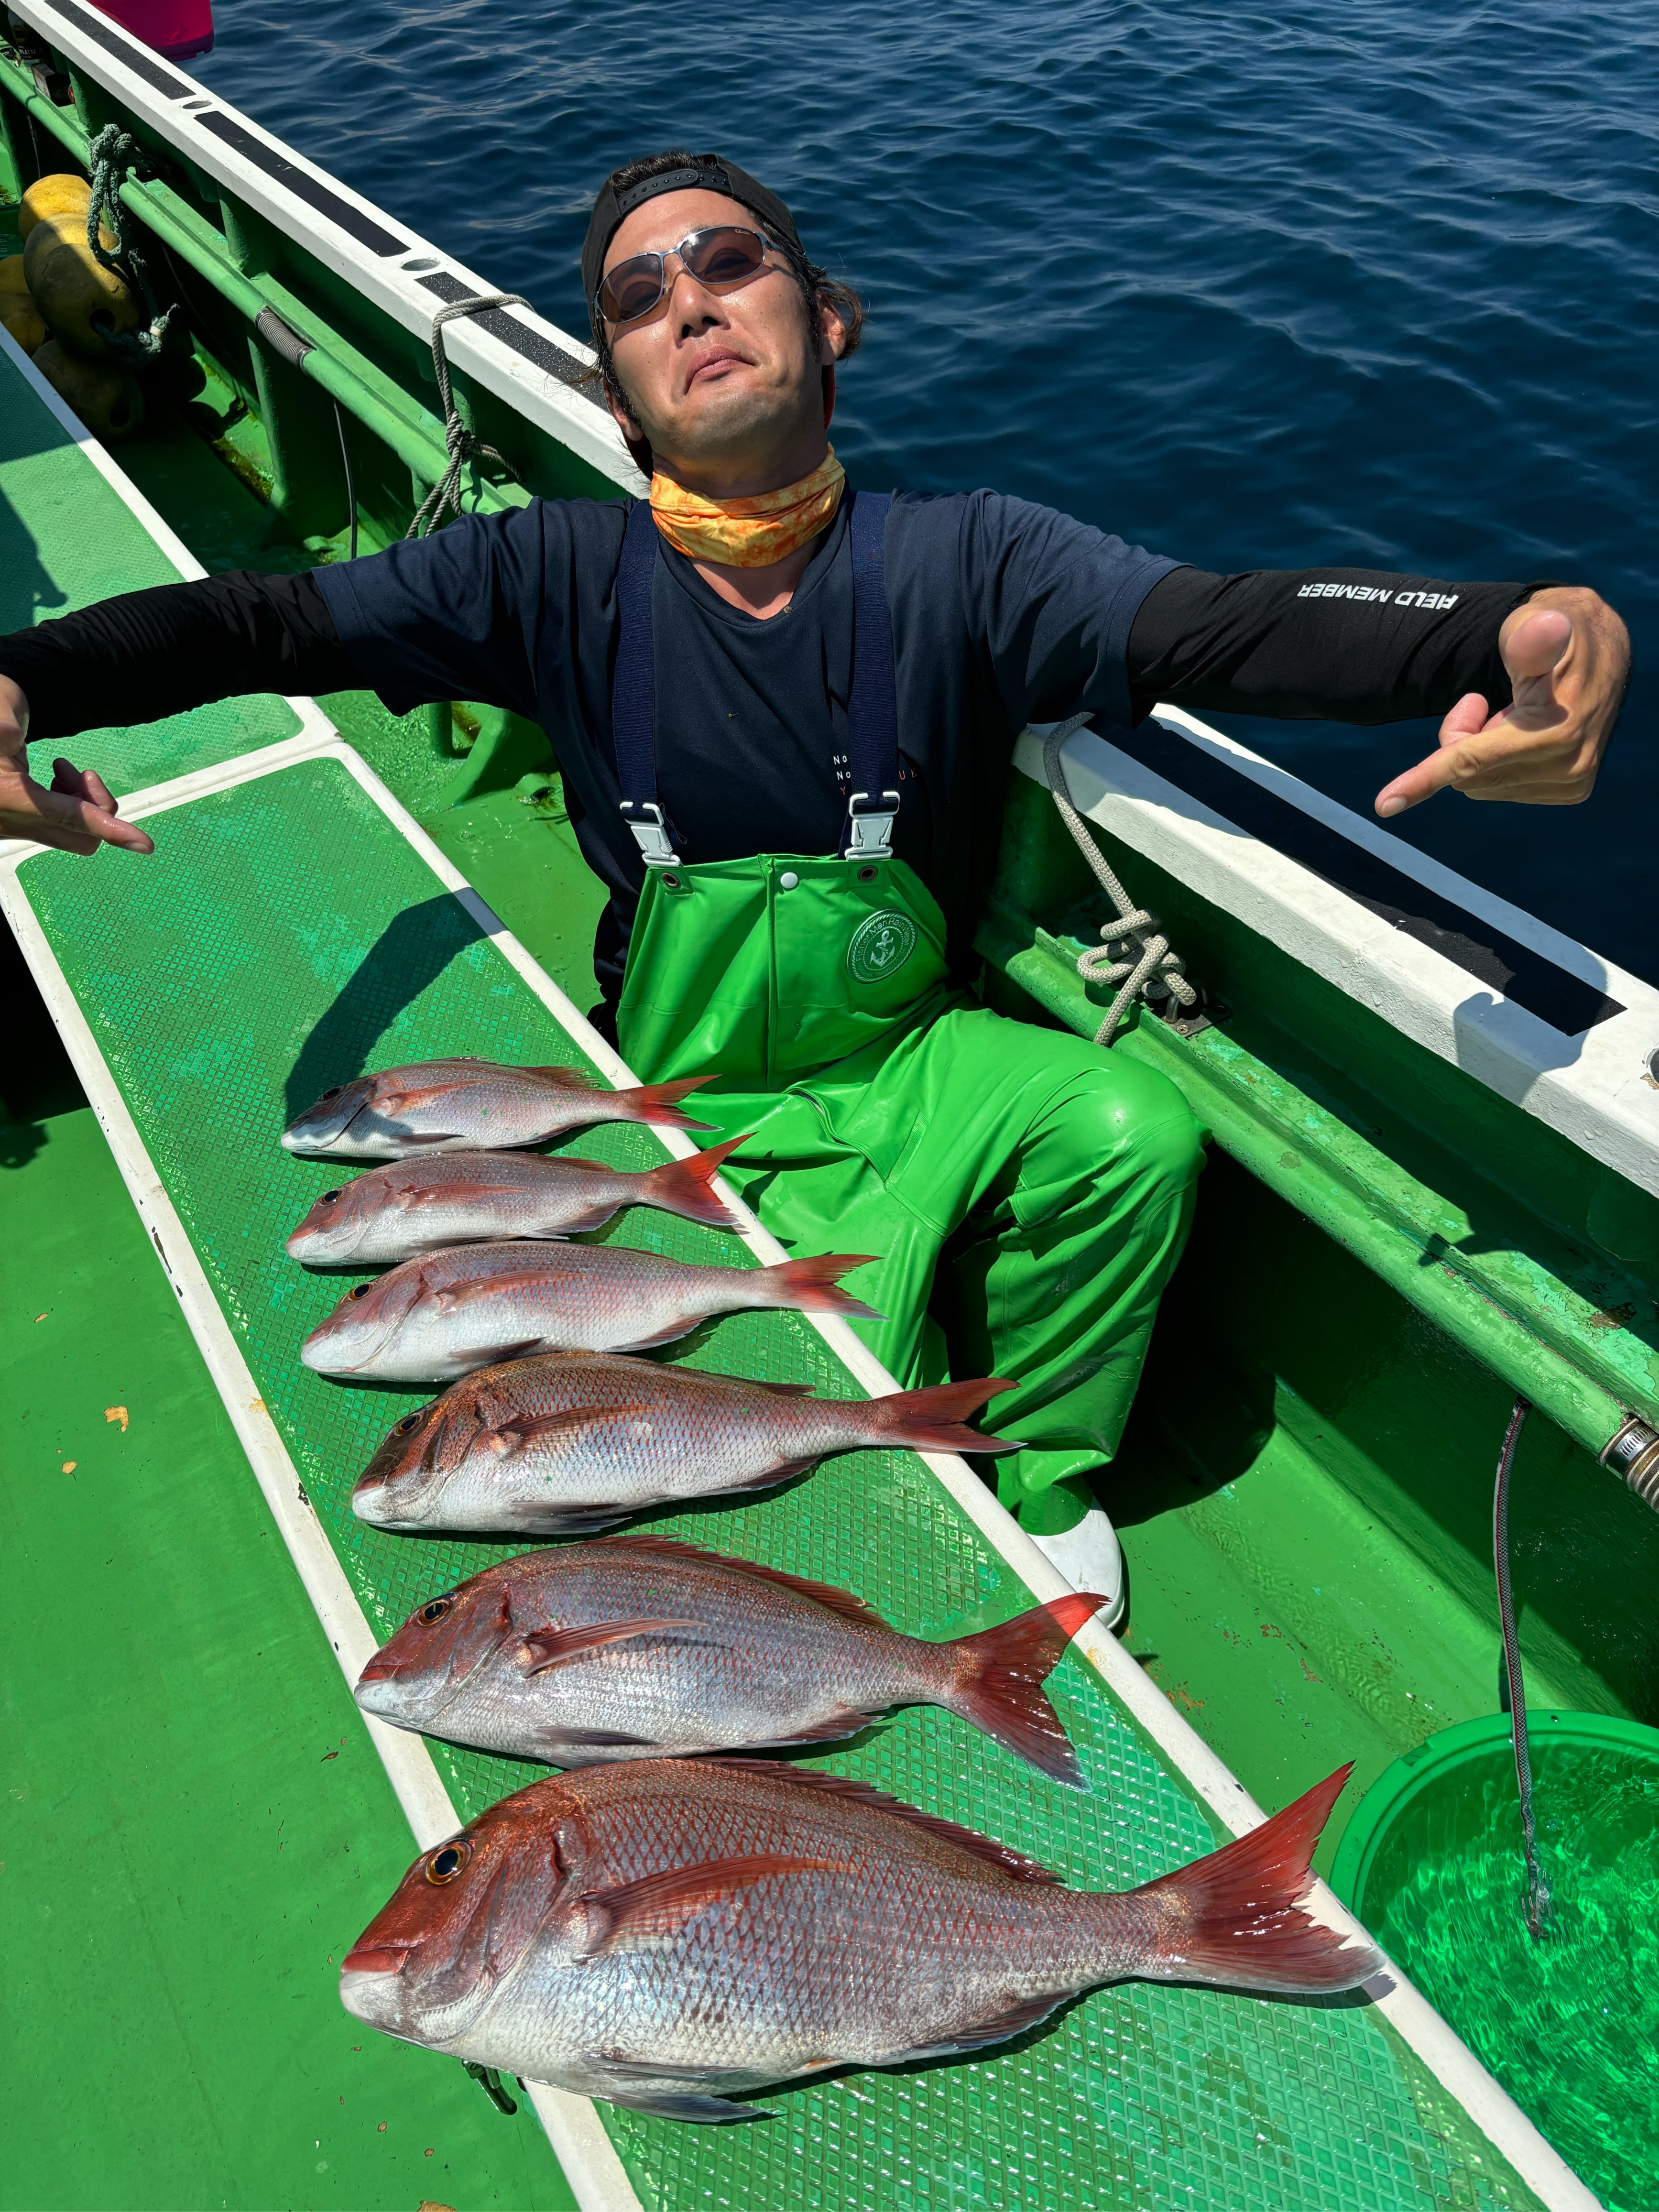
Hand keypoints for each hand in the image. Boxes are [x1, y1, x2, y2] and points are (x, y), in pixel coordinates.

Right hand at [0, 674, 153, 854]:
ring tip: (62, 769)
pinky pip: (60, 827)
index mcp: (8, 797)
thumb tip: (10, 735)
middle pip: (79, 837)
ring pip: (72, 833)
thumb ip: (4, 723)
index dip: (108, 828)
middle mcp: (12, 821)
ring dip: (81, 803)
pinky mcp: (21, 824)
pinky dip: (70, 806)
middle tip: (81, 773)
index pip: (68, 817)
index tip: (144, 843)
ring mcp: (16, 826)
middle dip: (95, 808)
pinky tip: (55, 779)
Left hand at [1374, 586, 1628, 817]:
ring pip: (1481, 785)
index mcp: (1556, 733)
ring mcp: (1570, 783)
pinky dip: (1497, 761)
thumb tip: (1547, 627)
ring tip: (1512, 711)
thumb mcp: (1536, 624)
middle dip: (1461, 738)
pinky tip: (1521, 731)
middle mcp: (1567, 767)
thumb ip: (1531, 635)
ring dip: (1481, 749)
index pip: (1472, 760)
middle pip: (1469, 776)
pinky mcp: (1569, 790)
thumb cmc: (1556, 632)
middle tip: (1478, 700)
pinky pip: (1501, 788)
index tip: (1384, 805)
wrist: (1601, 653)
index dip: (1425, 778)